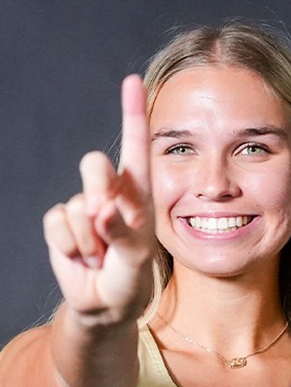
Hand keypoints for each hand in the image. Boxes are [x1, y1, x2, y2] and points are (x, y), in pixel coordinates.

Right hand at [46, 76, 156, 325]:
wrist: (106, 304)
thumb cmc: (132, 279)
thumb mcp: (136, 259)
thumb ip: (122, 233)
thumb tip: (102, 210)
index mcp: (140, 193)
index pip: (137, 147)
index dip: (133, 113)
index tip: (134, 81)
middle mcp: (112, 194)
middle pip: (95, 166)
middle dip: (97, 188)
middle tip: (106, 220)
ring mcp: (84, 207)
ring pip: (74, 204)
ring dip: (87, 237)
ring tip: (100, 255)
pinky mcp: (61, 223)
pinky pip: (55, 223)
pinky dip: (69, 245)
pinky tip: (82, 257)